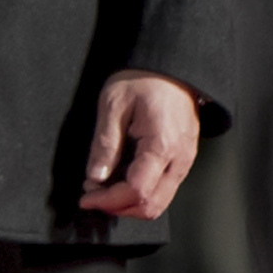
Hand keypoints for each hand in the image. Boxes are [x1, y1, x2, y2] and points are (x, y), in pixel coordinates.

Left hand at [77, 69, 202, 220]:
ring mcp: (185, 159)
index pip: (136, 191)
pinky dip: (142, 193)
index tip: (86, 197)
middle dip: (119, 208)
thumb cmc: (144, 78)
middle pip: (152, 206)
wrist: (171, 64)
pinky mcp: (184, 157)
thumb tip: (95, 177)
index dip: (108, 200)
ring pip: (160, 202)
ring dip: (130, 204)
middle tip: (94, 197)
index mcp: (162, 144)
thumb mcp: (114, 105)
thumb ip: (104, 145)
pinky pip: (165, 188)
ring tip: (105, 189)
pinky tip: (123, 180)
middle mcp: (180, 158)